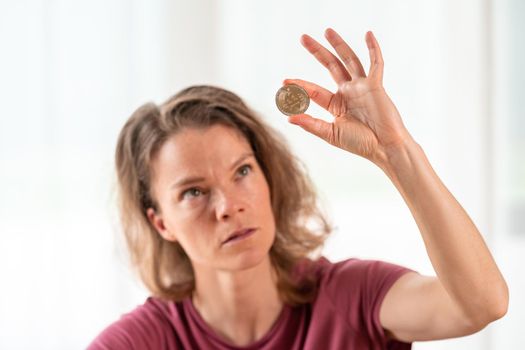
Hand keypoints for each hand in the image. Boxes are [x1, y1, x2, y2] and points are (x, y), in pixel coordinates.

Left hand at [284, 28, 413, 164]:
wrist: (384, 148)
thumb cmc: (360, 143)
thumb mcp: (331, 134)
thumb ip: (311, 124)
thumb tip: (289, 117)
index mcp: (336, 104)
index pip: (314, 91)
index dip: (299, 85)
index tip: (284, 82)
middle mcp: (348, 92)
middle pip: (330, 66)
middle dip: (317, 52)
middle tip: (303, 38)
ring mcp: (362, 87)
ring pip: (349, 60)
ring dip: (339, 45)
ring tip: (327, 31)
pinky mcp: (376, 86)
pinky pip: (376, 63)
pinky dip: (373, 48)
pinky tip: (368, 34)